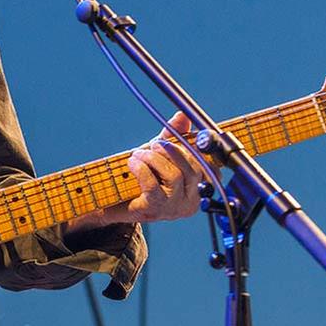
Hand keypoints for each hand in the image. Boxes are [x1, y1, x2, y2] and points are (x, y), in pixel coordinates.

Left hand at [70, 112, 203, 230]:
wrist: (115, 202)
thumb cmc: (143, 177)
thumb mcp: (160, 154)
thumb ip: (173, 135)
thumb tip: (183, 115)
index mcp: (198, 188)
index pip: (210, 168)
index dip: (196, 150)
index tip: (180, 139)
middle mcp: (191, 201)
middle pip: (193, 170)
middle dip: (171, 151)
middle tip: (154, 144)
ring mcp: (173, 208)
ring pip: (174, 176)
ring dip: (153, 159)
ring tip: (139, 154)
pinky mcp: (154, 210)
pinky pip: (152, 185)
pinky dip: (141, 168)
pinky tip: (133, 163)